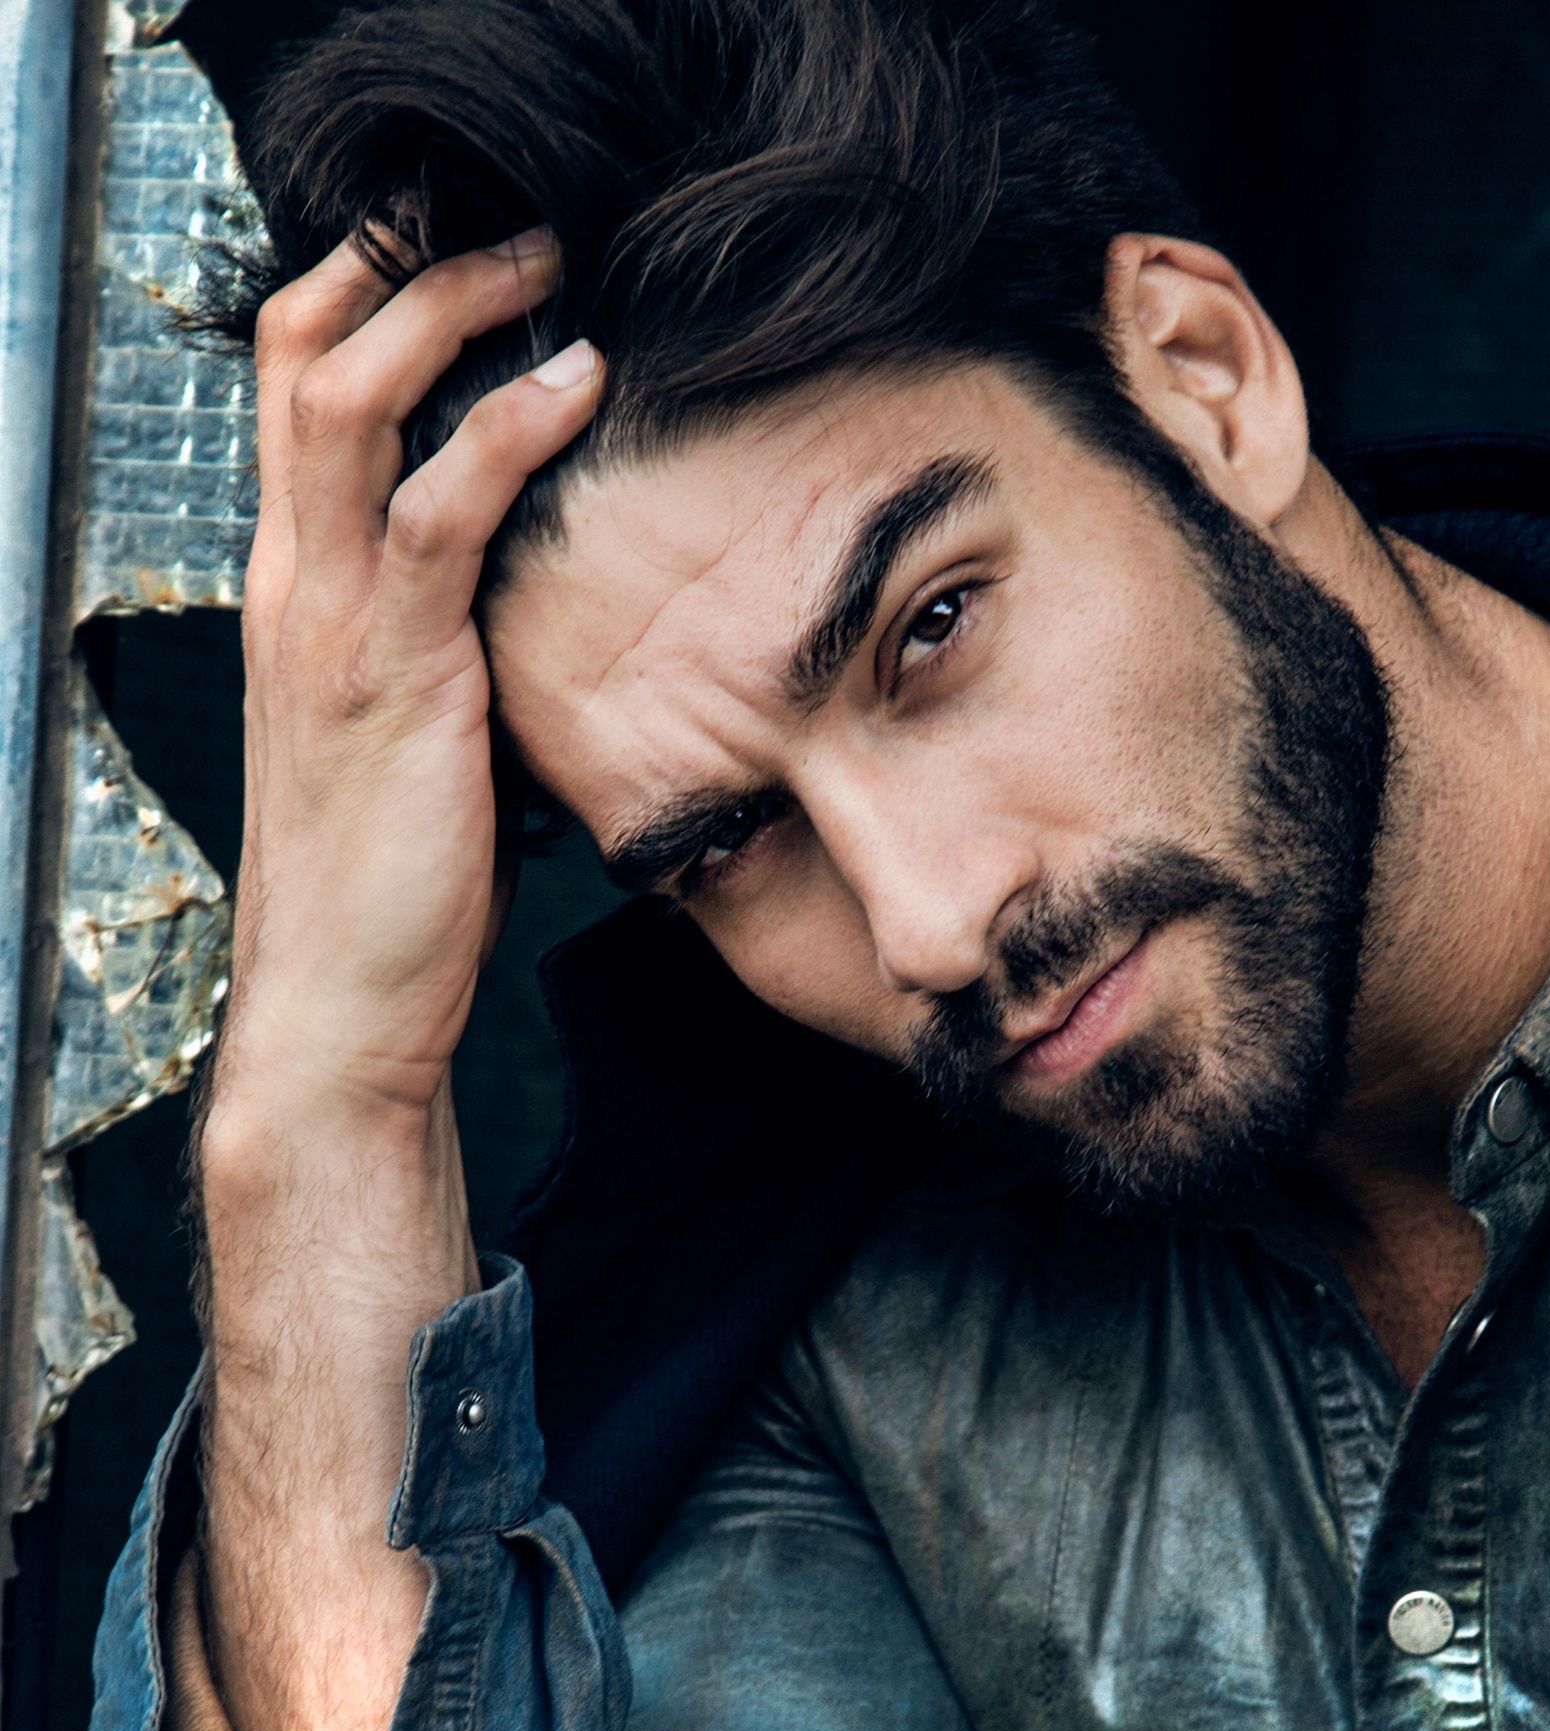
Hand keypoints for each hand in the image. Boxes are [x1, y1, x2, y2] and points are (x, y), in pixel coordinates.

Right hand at [220, 225, 601, 1131]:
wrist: (345, 1007)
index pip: (295, 385)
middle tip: (518, 227)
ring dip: (450, 311)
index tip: (466, 252)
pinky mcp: (391, 676)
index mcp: (296, 587)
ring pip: (350, 400)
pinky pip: (434, 513)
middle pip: (300, 352)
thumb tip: (541, 590)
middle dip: (401, 261)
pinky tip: (578, 388)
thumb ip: (447, 640)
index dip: (367, 292)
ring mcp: (332, 624)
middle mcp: (294, 583)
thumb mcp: (416, 731)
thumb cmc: (395, 881)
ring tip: (548, 266)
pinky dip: (504, 432)